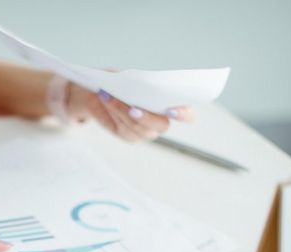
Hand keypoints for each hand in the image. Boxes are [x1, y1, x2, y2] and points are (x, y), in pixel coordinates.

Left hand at [66, 83, 194, 141]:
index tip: (172, 110)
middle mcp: (160, 123)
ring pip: (138, 128)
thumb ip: (141, 81)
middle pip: (161, 126)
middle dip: (147, 117)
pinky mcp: (128, 136)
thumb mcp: (134, 76)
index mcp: (171, 106)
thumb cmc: (125, 81)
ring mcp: (145, 132)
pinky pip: (123, 129)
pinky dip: (114, 112)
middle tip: (133, 108)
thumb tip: (138, 83)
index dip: (183, 115)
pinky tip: (106, 99)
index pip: (187, 116)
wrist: (103, 90)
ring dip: (123, 111)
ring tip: (110, 95)